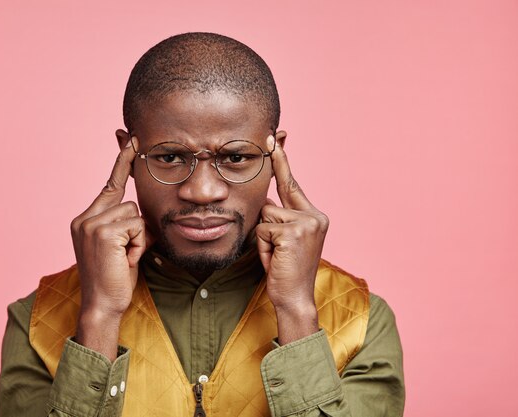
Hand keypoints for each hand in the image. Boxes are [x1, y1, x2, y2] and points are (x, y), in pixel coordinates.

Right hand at [70, 136, 152, 357]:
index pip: (110, 185)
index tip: (131, 138)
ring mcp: (90, 223)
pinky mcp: (101, 231)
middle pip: (128, 202)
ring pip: (134, 213)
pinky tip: (125, 259)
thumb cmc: (114, 278)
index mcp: (86, 219)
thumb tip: (138, 209)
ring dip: (138, 238)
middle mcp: (84, 218)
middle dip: (137, 228)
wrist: (102, 304)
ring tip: (124, 258)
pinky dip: (138, 244)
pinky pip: (136, 225)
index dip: (122, 162)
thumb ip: (124, 223)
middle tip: (126, 254)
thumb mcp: (119, 245)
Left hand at [256, 135, 328, 343]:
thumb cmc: (286, 271)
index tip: (273, 138)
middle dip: (266, 229)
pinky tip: (275, 260)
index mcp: (315, 216)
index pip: (292, 184)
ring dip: (263, 239)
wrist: (295, 299)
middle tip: (279, 254)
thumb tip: (263, 200)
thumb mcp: (283, 240)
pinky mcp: (294, 231)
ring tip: (277, 258)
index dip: (281, 161)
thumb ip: (279, 217)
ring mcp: (306, 222)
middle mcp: (315, 216)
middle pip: (271, 203)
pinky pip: (263, 229)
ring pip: (264, 216)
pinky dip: (263, 247)